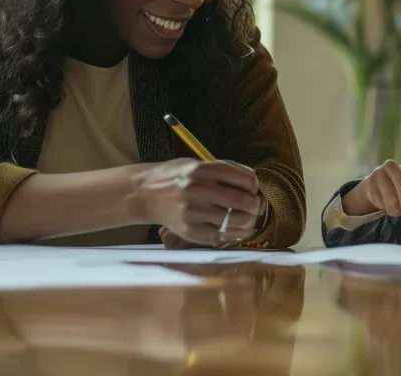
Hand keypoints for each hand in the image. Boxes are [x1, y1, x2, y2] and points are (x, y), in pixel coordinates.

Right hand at [130, 158, 263, 246]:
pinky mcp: (189, 230)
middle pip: (243, 201)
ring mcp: (193, 212)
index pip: (245, 179)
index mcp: (203, 170)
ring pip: (235, 221)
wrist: (144, 194)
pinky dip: (233, 234)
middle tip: (256, 207)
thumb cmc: (175, 177)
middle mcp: (198, 189)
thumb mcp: (198, 164)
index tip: (254, 190)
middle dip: (256, 206)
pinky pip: (220, 236)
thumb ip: (226, 170)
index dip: (255, 186)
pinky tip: (233, 229)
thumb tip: (255, 183)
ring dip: (248, 222)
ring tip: (248, 219)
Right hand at [342, 160, 400, 226]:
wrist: (373, 187)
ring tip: (396, 212)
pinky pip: (380, 202)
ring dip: (396, 210)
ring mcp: (379, 174)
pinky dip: (385, 208)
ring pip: (391, 197)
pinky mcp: (369, 184)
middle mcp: (393, 166)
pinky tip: (385, 206)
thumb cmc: (397, 191)